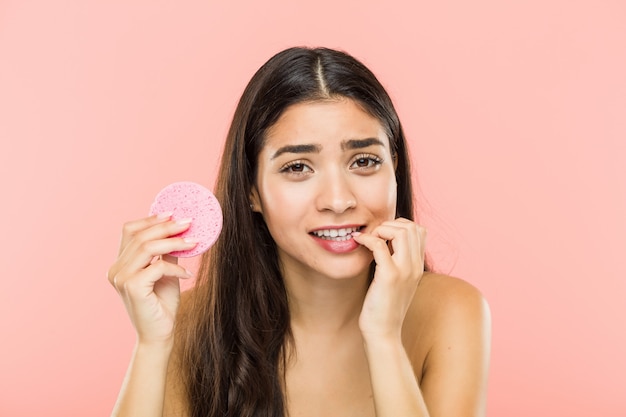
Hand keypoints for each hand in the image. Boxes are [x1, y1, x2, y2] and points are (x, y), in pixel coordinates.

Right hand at [107, 214, 197, 345]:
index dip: (150, 219)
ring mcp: (121, 278)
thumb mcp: (165, 273)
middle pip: (140, 236)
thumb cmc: (162, 305)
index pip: (129, 231)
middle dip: (167, 227)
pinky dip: (175, 267)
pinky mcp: (132, 287)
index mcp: (120, 264)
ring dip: (174, 242)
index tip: (172, 213)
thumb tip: (179, 229)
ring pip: (148, 247)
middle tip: (189, 223)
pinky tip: (187, 274)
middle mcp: (116, 269)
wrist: (159, 334)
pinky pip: (157, 267)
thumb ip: (166, 253)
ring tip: (194, 243)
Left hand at [352, 218, 426, 341]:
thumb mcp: (397, 282)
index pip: (420, 230)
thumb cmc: (384, 308)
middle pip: (411, 227)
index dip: (400, 225)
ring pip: (400, 231)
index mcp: (418, 266)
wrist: (384, 333)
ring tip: (368, 239)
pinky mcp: (389, 277)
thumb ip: (396, 263)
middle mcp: (415, 266)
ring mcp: (404, 271)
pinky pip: (380, 245)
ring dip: (381, 229)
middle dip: (390, 224)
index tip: (383, 235)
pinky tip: (357, 241)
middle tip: (374, 236)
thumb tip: (382, 244)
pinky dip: (367, 238)